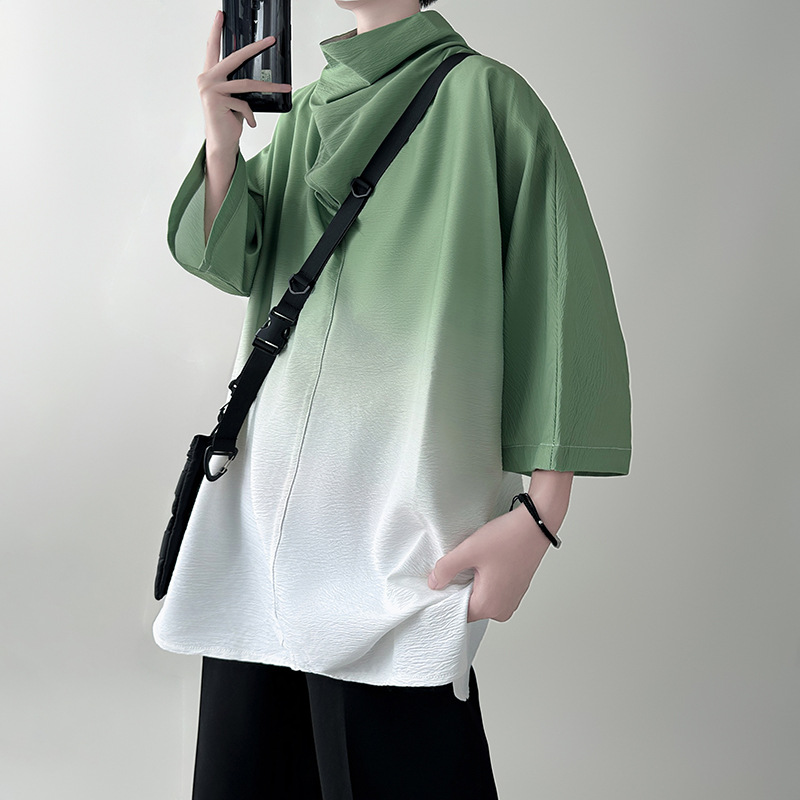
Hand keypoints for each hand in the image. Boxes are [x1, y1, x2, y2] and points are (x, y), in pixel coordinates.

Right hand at [198, 9, 292, 152]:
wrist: (221, 143)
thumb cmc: (228, 119)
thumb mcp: (233, 98)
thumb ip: (237, 83)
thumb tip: (258, 74)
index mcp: (209, 75)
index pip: (212, 48)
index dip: (216, 30)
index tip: (221, 14)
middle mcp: (206, 78)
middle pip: (235, 57)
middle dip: (255, 48)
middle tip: (271, 40)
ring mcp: (209, 89)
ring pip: (246, 84)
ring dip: (269, 87)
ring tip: (285, 87)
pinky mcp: (216, 101)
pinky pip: (243, 104)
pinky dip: (250, 115)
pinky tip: (250, 123)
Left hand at [427, 505, 552, 622]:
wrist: (536, 525)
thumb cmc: (508, 537)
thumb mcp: (469, 550)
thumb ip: (446, 569)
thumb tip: (434, 583)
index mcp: (489, 606)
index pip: (456, 612)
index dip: (445, 595)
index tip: (441, 579)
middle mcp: (501, 610)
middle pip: (467, 606)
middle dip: (458, 588)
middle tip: (458, 565)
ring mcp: (510, 601)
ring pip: (479, 598)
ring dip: (472, 582)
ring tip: (474, 562)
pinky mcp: (515, 590)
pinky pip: (491, 591)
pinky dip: (483, 580)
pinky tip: (484, 562)